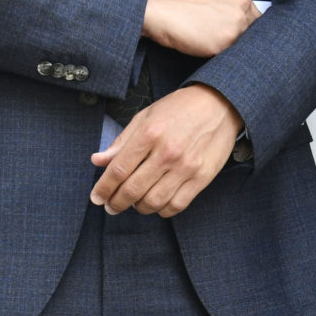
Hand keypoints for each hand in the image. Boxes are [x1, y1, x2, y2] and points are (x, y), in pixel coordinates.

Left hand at [89, 84, 244, 216]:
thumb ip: (122, 141)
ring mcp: (186, 167)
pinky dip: (162, 210)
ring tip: (134, 204)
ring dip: (138, 208)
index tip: (96, 197)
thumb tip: (98, 160)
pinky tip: (157, 203)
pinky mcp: (202, 177)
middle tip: (111, 206)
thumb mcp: (146, 116)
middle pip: (132, 190)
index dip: (103, 188)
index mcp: (149, 133)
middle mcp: (167, 152)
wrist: (220, 105)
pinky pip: (177, 205)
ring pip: (153, 202)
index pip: (118, 170)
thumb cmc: (180, 108)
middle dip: (116, 203)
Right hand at [142, 0, 259, 57]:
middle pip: (256, 28)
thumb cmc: (178, 4)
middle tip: (230, 45)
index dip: (247, 28)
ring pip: (246, 42)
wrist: (159, 9)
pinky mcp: (226, 41)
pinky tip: (211, 51)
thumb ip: (229, 6)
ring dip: (236, 48)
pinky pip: (232, 53)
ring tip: (217, 47)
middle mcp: (242, 4)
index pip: (255, 14)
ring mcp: (236, 22)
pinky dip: (224, 55)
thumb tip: (239, 24)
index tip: (241, 36)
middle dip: (244, 38)